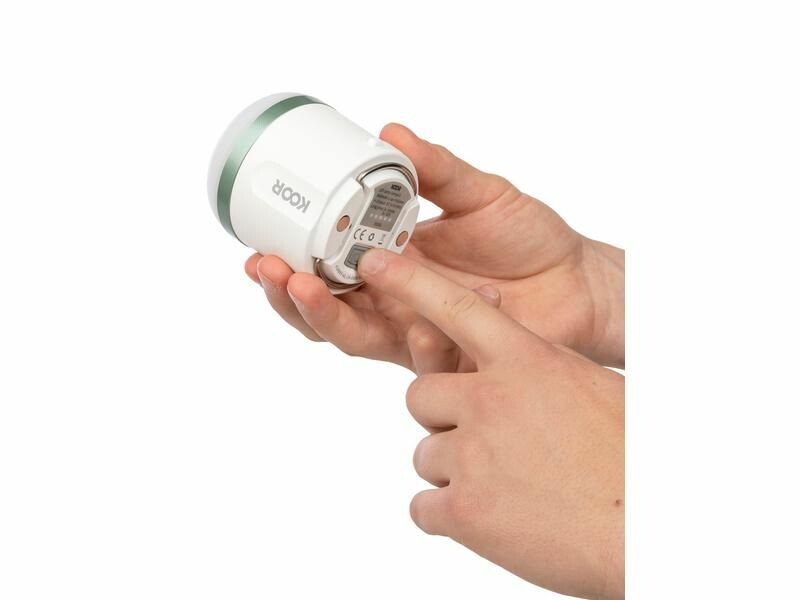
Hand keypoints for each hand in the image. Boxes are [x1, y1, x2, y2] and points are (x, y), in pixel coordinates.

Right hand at [246, 124, 624, 370]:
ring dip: (328, 319)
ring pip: (357, 340)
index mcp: (391, 263)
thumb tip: (391, 133)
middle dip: (291, 296)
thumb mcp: (480, 192)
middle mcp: (395, 302)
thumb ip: (437, 170)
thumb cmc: (527, 239)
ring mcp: (420, 334)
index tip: (260, 249)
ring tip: (312, 289)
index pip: (326, 271)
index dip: (289, 266)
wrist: (578, 281)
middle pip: (326, 312)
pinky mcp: (452, 360)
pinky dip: (423, 337)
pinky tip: (426, 319)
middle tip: (273, 271)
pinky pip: (423, 359)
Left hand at [357, 248, 624, 599]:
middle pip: (421, 394)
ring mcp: (472, 453)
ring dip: (454, 470)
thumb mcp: (587, 388)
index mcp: (527, 361)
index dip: (412, 284)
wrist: (647, 525)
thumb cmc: (627, 457)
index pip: (457, 310)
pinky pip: (423, 506)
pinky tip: (491, 519)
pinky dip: (448, 514)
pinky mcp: (463, 509)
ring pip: (425, 453)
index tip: (375, 265)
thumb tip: (505, 375)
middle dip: (441, 416)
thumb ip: (534, 373)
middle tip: (483, 441)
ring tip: (506, 487)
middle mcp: (490, 399)